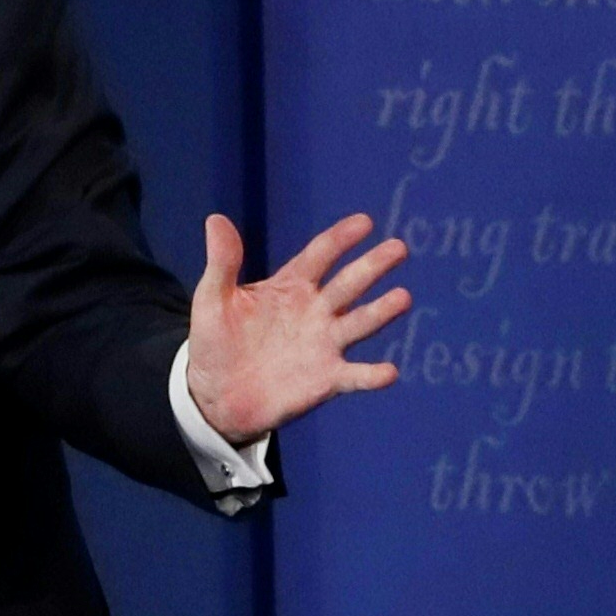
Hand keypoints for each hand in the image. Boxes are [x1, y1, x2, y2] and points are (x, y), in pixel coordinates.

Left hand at [183, 211, 411, 444]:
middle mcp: (316, 311)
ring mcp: (325, 344)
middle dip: (373, 266)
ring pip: (360, 323)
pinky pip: (355, 376)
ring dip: (381, 311)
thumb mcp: (212, 299)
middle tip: (399, 248)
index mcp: (291, 286)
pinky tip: (389, 372)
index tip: (364, 223)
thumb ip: (222, 262)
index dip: (341, 238)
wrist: (216, 396)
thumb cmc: (215, 342)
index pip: (321, 255)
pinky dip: (372, 375)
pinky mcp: (327, 379)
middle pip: (349, 284)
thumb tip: (216, 220)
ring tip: (403, 297)